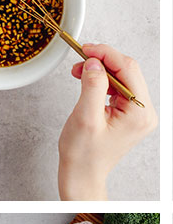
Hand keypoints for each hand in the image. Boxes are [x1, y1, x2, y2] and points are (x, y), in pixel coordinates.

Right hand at [58, 43, 156, 199]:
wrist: (82, 175)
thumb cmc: (83, 155)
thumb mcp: (85, 117)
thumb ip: (92, 86)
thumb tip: (94, 62)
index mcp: (139, 113)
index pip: (127, 69)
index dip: (106, 54)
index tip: (86, 49)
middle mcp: (144, 112)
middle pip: (127, 71)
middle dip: (102, 61)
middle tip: (80, 59)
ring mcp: (137, 114)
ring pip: (122, 78)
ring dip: (100, 70)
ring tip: (80, 72)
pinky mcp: (128, 115)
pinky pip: (118, 89)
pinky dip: (102, 81)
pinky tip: (88, 81)